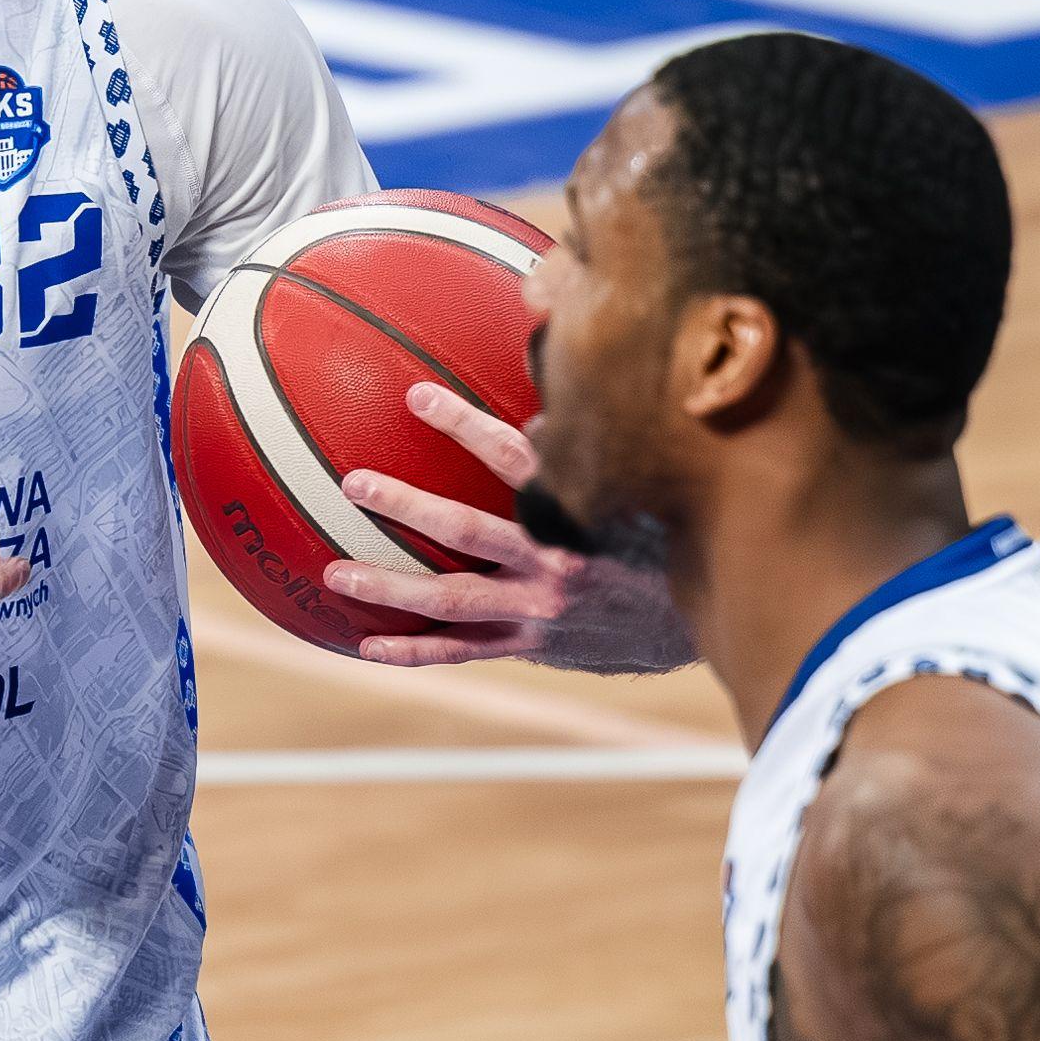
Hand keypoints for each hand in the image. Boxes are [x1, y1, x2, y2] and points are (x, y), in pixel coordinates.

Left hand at [323, 382, 694, 672]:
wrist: (704, 613)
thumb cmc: (659, 528)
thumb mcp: (633, 479)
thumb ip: (578, 442)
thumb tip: (530, 390)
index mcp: (578, 512)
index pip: (512, 458)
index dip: (463, 424)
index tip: (416, 394)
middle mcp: (556, 563)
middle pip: (467, 532)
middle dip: (407, 505)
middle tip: (352, 482)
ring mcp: (541, 611)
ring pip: (452, 600)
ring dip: (390, 587)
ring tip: (335, 574)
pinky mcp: (534, 644)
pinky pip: (465, 650)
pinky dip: (415, 650)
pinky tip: (366, 646)